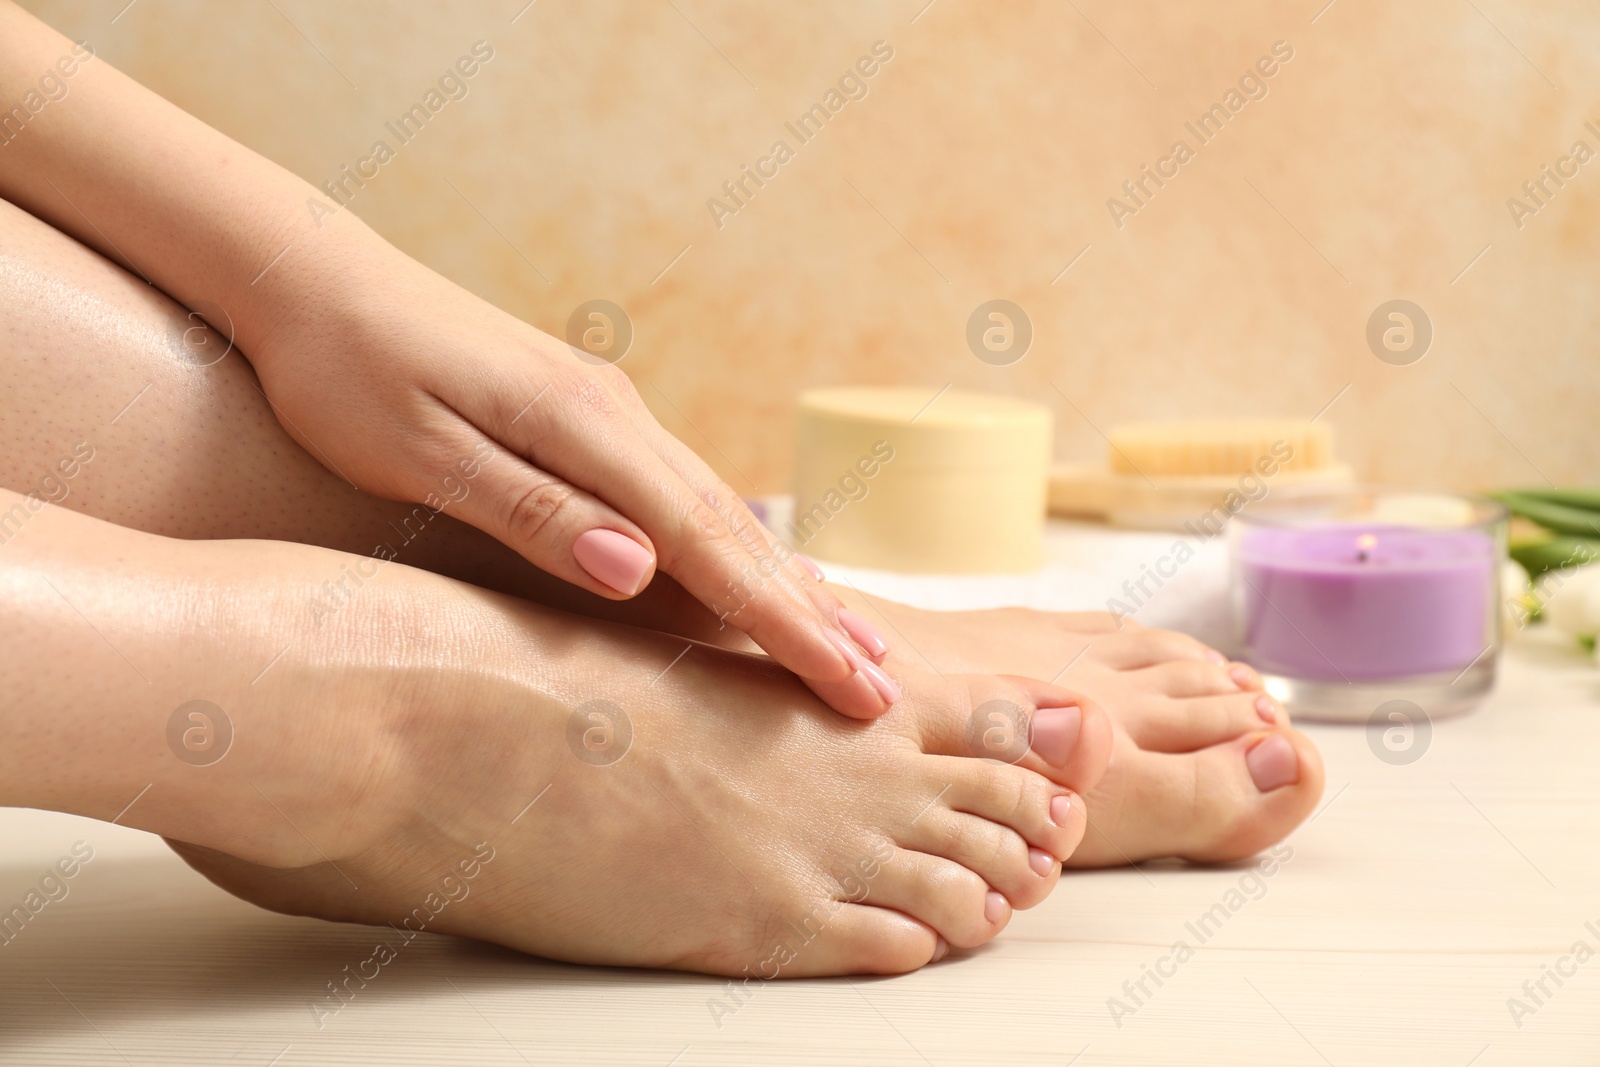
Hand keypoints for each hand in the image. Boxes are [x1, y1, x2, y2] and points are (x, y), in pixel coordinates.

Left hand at [244, 237, 897, 717]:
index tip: (851, 684)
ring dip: (785, 584)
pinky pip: (682, 498)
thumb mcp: (420, 454)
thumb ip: (532, 512)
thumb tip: (639, 571)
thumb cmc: (346, 375)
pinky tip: (759, 577)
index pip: (706, 546)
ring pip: (718, 513)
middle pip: (735, 532)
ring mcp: (610, 414)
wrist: (315, 281)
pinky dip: (734, 551)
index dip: (783, 623)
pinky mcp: (590, 421)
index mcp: (584, 427)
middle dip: (811, 615)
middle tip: (884, 689)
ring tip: (851, 643)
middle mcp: (617, 416)